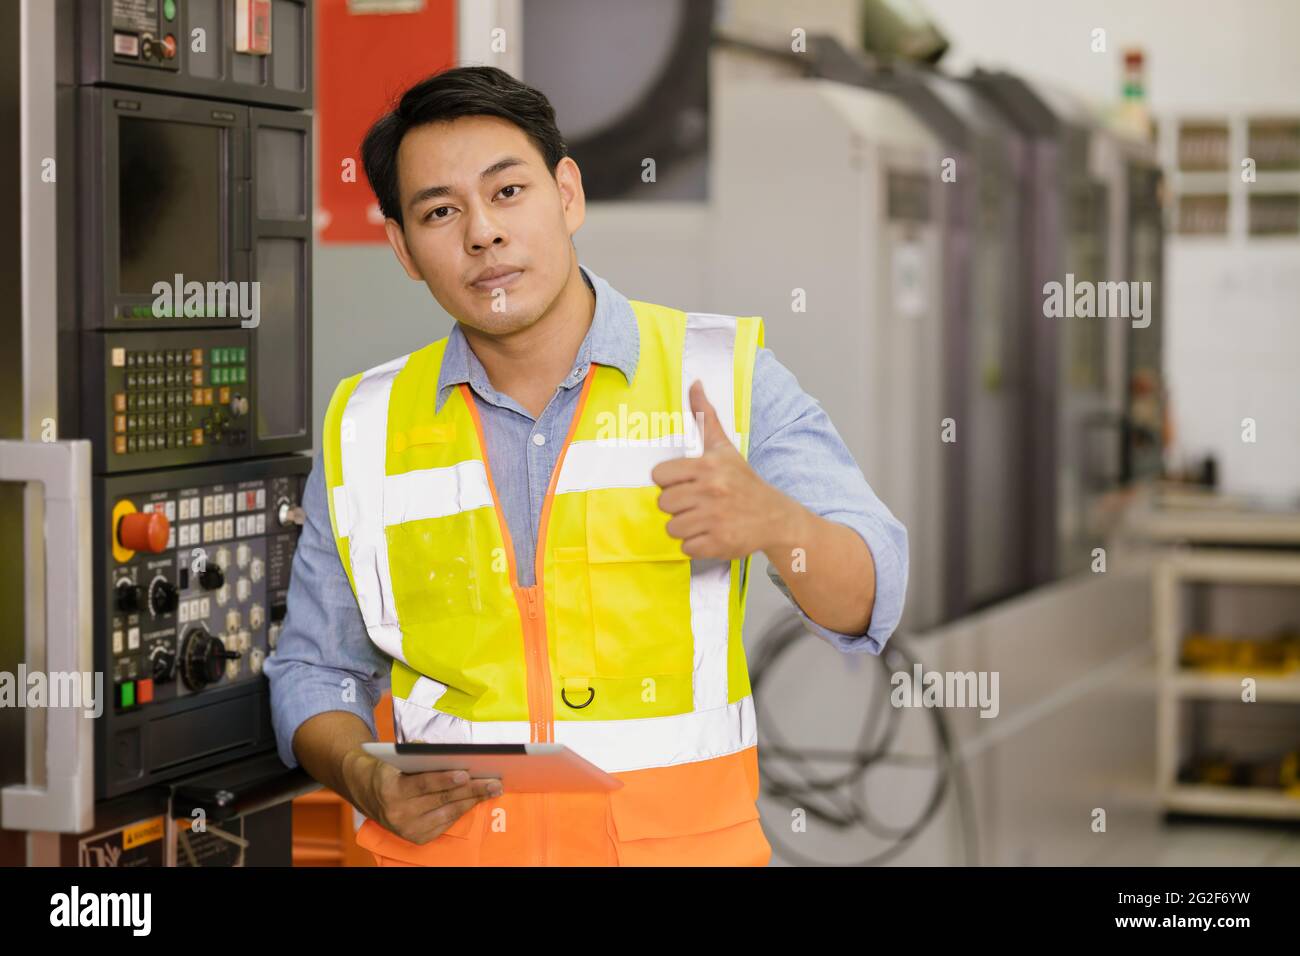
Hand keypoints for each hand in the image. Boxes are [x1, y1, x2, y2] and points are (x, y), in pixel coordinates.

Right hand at [342, 748, 501, 844]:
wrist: (361, 789)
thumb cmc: (385, 766)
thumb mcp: (395, 756)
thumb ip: (417, 753)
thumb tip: (446, 752)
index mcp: (390, 789)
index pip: (423, 784)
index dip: (445, 780)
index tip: (466, 774)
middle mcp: (398, 812)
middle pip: (441, 800)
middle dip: (471, 790)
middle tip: (493, 782)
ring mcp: (406, 828)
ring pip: (447, 813)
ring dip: (472, 801)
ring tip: (492, 790)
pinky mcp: (415, 837)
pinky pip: (444, 823)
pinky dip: (461, 811)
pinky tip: (475, 800)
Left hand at [650, 380, 795, 559]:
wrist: (775, 516)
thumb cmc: (743, 481)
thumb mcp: (724, 448)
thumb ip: (705, 416)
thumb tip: (694, 383)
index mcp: (707, 466)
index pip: (659, 476)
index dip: (670, 482)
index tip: (687, 483)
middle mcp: (711, 491)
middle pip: (663, 503)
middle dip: (678, 506)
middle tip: (699, 503)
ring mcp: (715, 519)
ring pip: (672, 528)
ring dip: (686, 527)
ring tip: (705, 519)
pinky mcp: (718, 543)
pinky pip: (686, 547)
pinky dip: (696, 544)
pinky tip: (712, 533)